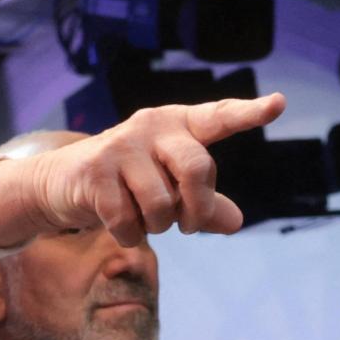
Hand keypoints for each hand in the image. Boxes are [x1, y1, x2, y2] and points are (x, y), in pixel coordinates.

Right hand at [0, 93, 286, 247]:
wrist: (62, 183)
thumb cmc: (127, 183)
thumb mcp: (170, 190)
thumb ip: (205, 204)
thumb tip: (235, 222)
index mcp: (177, 125)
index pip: (218, 117)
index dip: (248, 114)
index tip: (277, 104)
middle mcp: (151, 126)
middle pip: (197, 168)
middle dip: (198, 208)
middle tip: (189, 225)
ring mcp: (121, 146)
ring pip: (162, 204)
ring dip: (157, 226)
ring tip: (144, 217)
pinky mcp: (96, 172)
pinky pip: (129, 221)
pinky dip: (130, 235)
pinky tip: (120, 225)